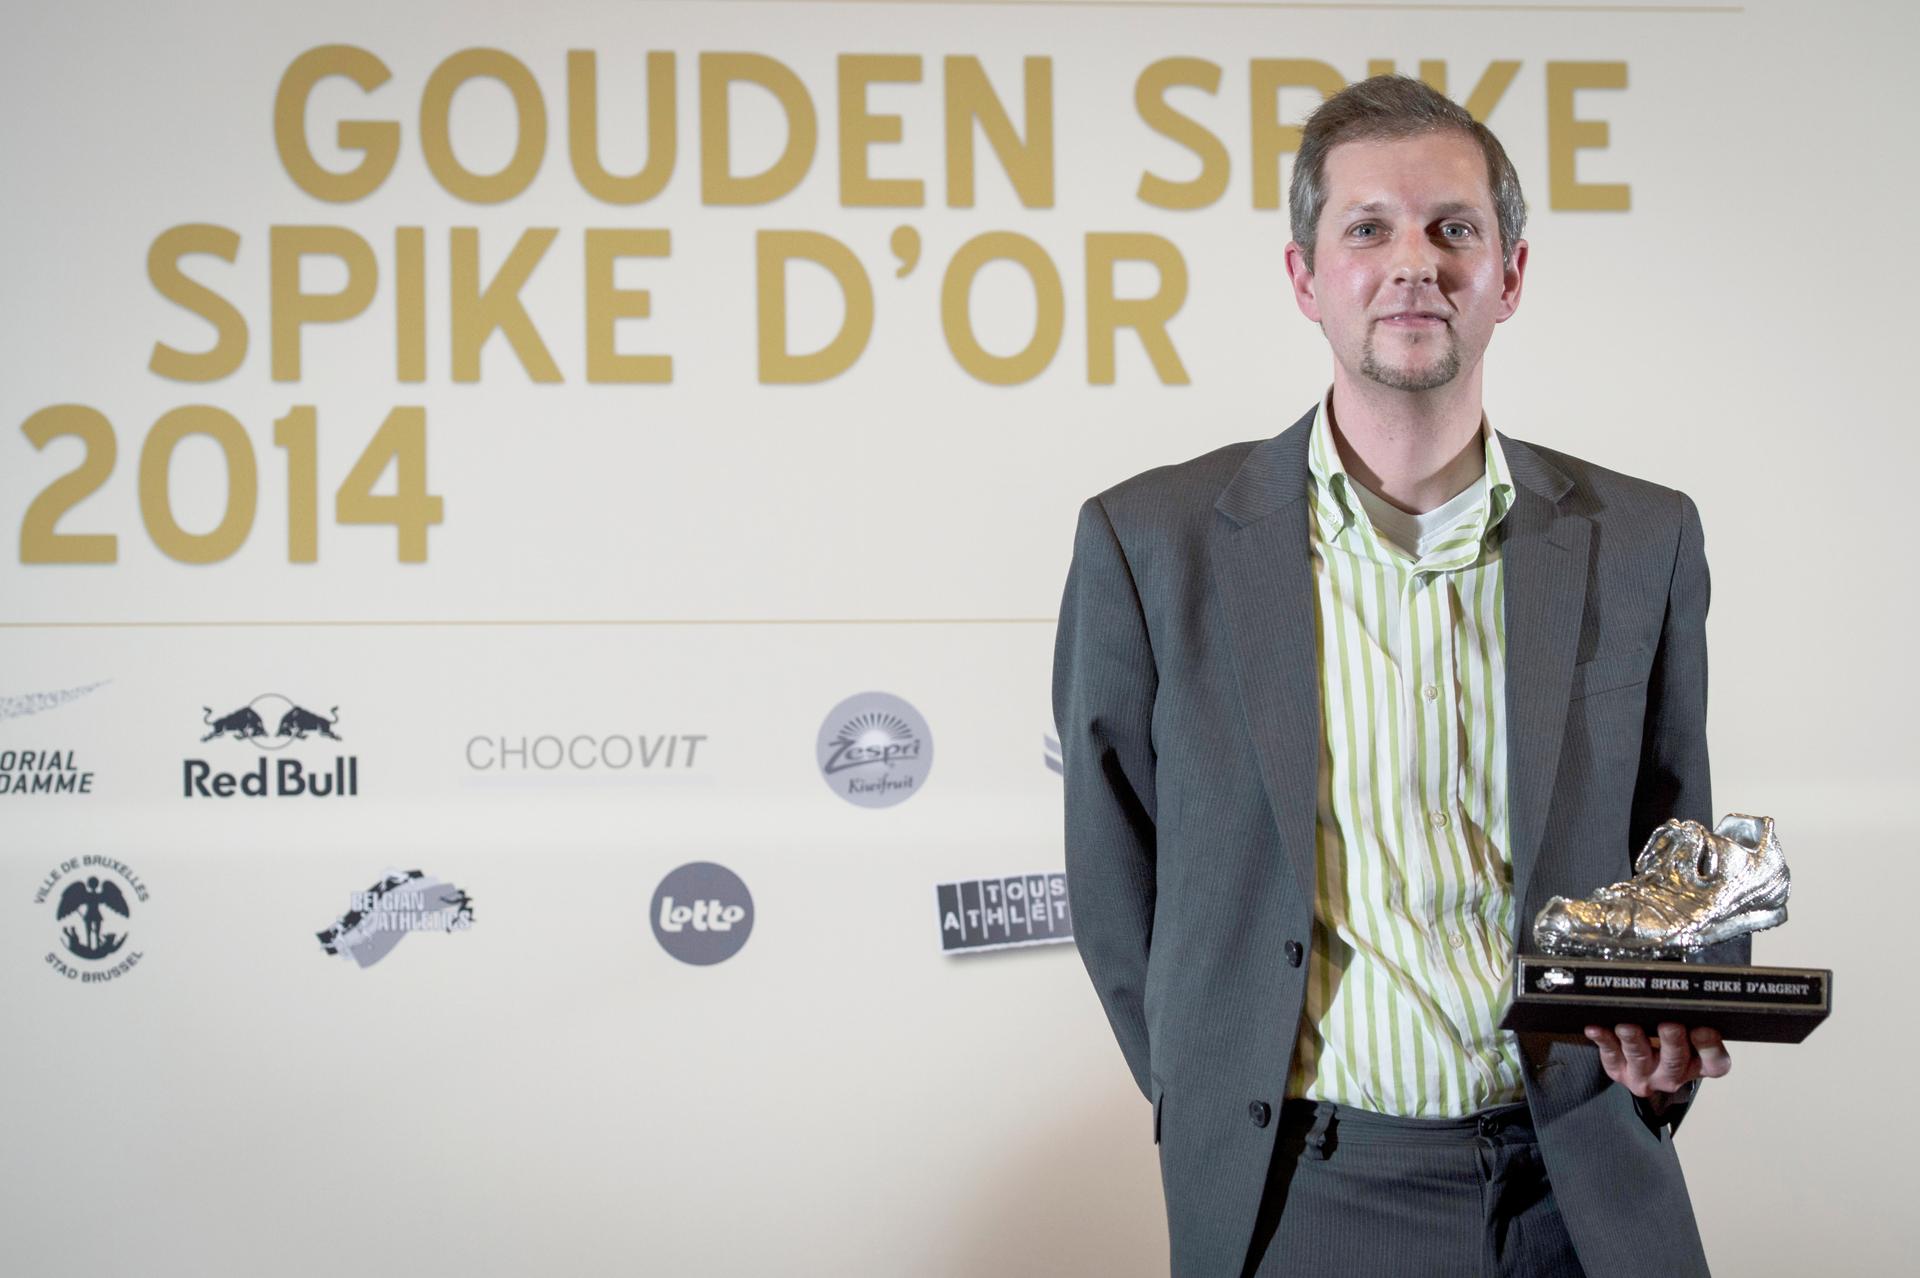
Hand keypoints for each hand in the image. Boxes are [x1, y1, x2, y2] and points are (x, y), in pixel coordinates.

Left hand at [1584, 1022, 1731, 1099]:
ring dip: (1634, 1041)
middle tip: (1669, 1025)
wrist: (1644, 1064)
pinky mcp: (1618, 1071)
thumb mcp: (1687, 1028)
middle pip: (1675, 1061)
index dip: (1709, 1047)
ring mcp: (1645, 1075)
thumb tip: (1678, 985)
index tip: (1704, 1028)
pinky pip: (1610, 1056)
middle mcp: (1674, 1074)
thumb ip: (1687, 1013)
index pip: (1714, 1062)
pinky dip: (1603, 1041)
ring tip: (1627, 1027)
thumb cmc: (1669, 1037)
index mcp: (1699, 1064)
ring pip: (1640, 1058)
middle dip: (1671, 1041)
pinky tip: (1595, 1029)